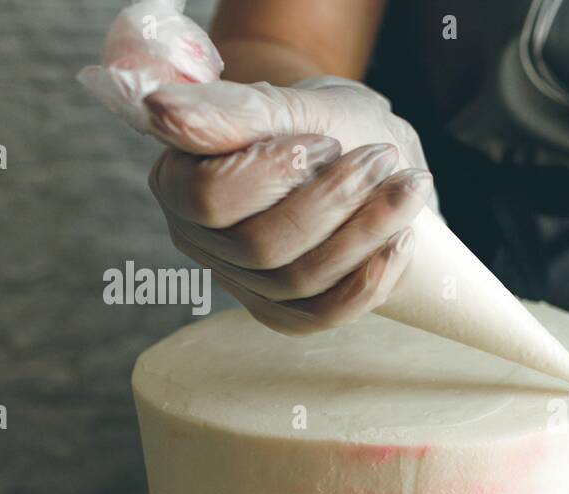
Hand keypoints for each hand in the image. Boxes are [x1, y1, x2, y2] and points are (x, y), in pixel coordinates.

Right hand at [143, 77, 434, 334]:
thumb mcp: (289, 103)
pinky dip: (369, 282)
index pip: (211, 199)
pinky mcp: (284, 311)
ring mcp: (241, 282)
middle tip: (382, 157)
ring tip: (410, 187)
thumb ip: (232, 111)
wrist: (358, 154)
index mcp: (179, 183)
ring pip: (297, 282)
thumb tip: (158, 109)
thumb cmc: (319, 123)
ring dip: (365, 234)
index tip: (327, 141)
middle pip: (260, 247)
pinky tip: (402, 242)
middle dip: (333, 202)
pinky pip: (322, 315)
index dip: (277, 174)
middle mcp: (200, 240)